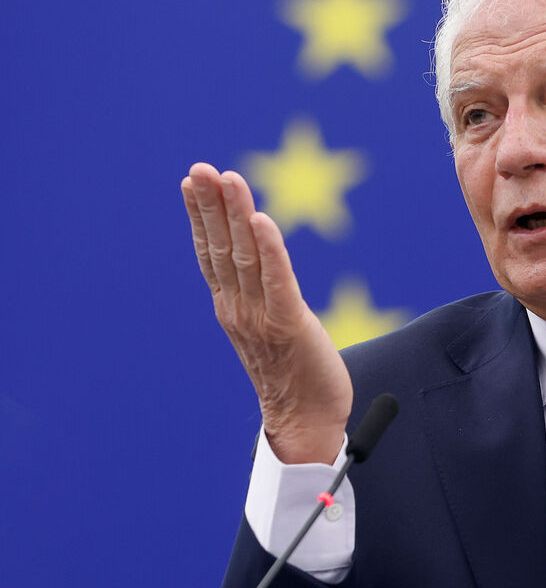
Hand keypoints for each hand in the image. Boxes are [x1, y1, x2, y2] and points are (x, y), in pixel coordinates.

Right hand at [181, 163, 351, 463]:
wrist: (305, 422)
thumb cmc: (294, 373)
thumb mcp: (269, 326)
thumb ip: (260, 294)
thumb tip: (261, 264)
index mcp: (232, 307)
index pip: (211, 252)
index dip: (202, 215)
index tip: (193, 180)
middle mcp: (238, 308)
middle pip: (221, 247)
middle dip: (212, 205)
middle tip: (201, 168)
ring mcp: (260, 317)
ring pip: (244, 256)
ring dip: (236, 215)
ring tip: (229, 179)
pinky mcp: (288, 324)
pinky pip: (276, 280)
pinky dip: (269, 249)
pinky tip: (261, 220)